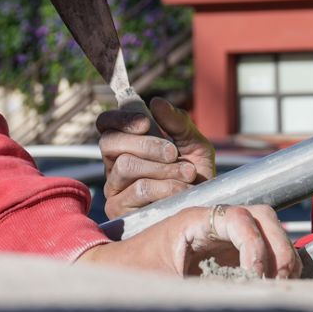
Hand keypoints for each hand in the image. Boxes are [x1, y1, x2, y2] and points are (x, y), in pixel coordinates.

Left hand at [76, 203, 299, 278]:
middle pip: (261, 216)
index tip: (256, 274)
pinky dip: (273, 264)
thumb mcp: (158, 283)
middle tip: (280, 280)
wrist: (115, 272)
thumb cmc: (132, 273)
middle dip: (278, 246)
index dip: (254, 244)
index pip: (238, 217)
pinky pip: (260, 249)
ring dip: (280, 254)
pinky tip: (273, 287)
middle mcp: (212, 223)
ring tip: (280, 285)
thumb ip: (191, 290)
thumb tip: (230, 305)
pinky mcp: (227, 253)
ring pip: (266, 229)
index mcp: (192, 221)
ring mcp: (222, 236)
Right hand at [98, 98, 214, 219]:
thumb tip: (155, 102)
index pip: (106, 124)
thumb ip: (177, 122)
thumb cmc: (197, 176)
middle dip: (145, 144)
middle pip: (110, 142)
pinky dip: (165, 186)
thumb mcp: (194, 144)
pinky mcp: (120, 210)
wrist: (206, 209)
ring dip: (162, 167)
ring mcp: (114, 188)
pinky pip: (138, 190)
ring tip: (188, 173)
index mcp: (126, 145)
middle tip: (173, 152)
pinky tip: (182, 191)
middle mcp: (114, 165)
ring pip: (126, 166)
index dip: (120, 118)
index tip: (146, 122)